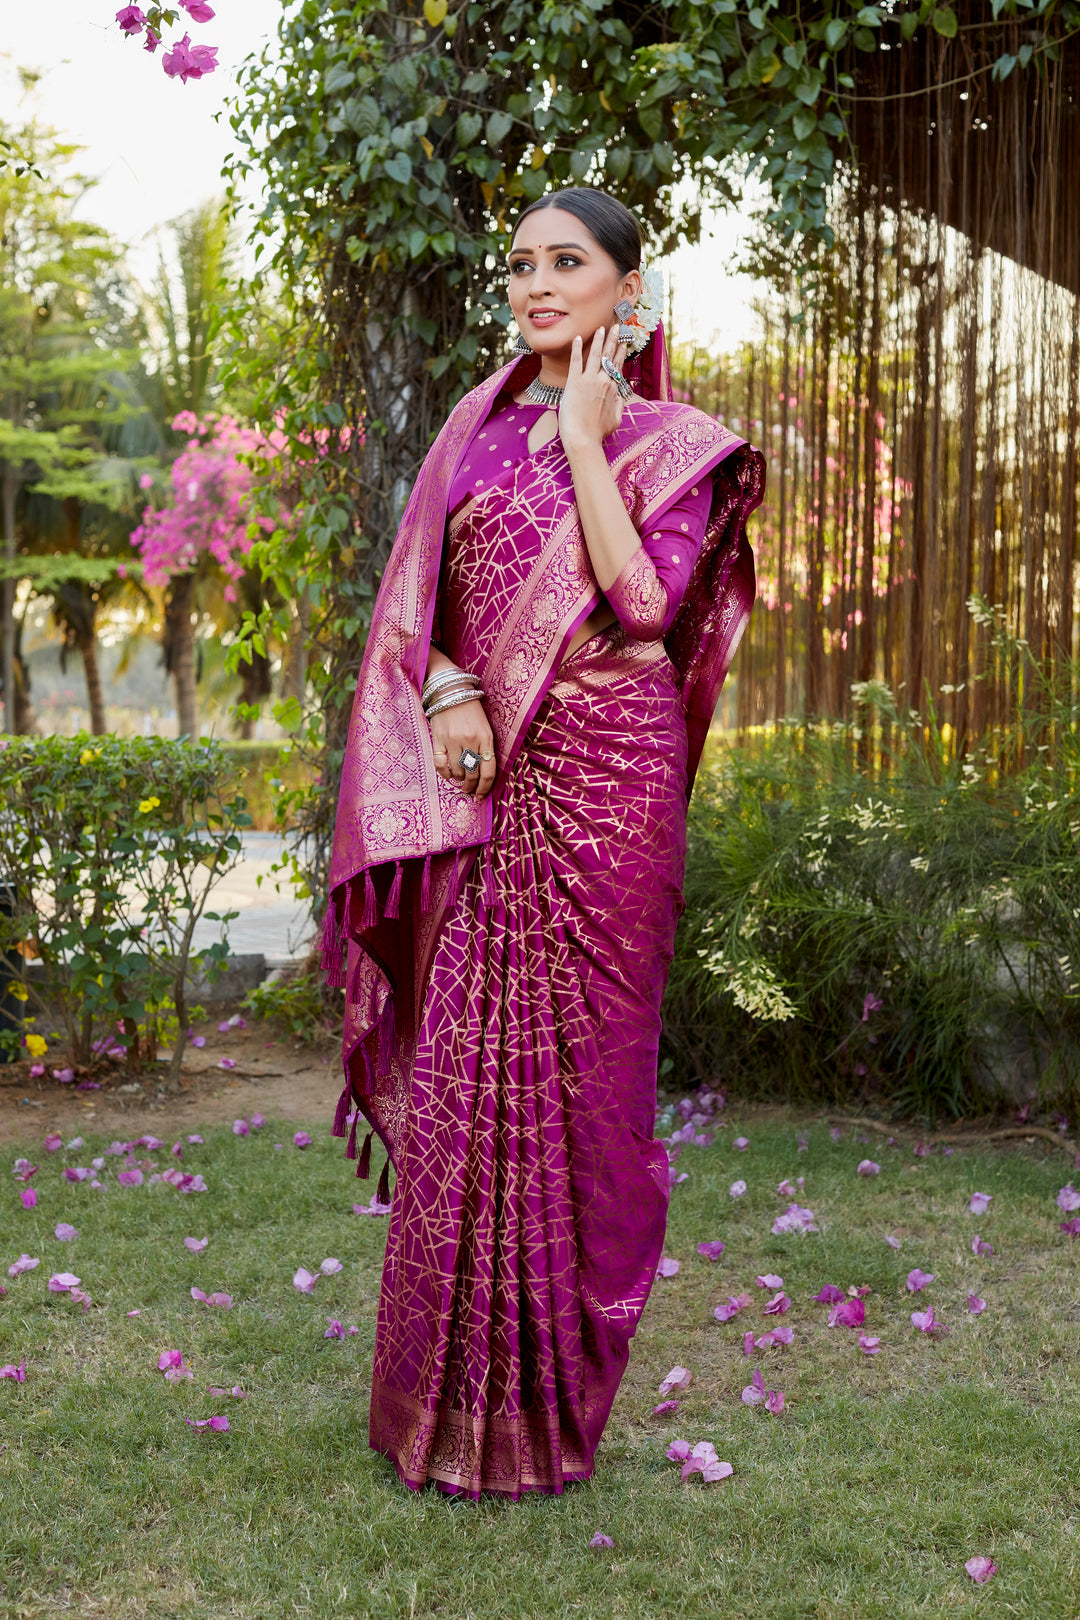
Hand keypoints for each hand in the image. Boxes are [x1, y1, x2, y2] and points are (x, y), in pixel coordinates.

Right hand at [430, 698, 495, 798]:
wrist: (452, 692)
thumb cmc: (471, 712)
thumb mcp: (485, 728)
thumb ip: (485, 749)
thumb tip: (483, 774)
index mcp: (486, 738)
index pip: (488, 771)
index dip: (485, 787)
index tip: (481, 794)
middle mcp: (471, 740)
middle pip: (473, 774)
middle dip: (471, 787)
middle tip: (469, 790)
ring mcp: (453, 740)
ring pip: (458, 771)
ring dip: (459, 779)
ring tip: (460, 778)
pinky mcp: (438, 739)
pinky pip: (440, 764)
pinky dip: (444, 773)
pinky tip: (448, 774)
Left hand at [558, 323, 626, 455]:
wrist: (583, 439)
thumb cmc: (598, 433)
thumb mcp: (616, 419)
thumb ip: (620, 405)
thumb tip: (622, 396)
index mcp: (613, 389)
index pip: (618, 365)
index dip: (621, 351)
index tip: (623, 341)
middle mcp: (603, 381)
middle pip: (609, 355)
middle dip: (613, 339)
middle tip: (616, 326)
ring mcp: (589, 380)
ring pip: (595, 354)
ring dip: (598, 339)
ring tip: (601, 328)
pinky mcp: (574, 382)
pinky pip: (575, 361)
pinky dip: (576, 348)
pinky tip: (577, 338)